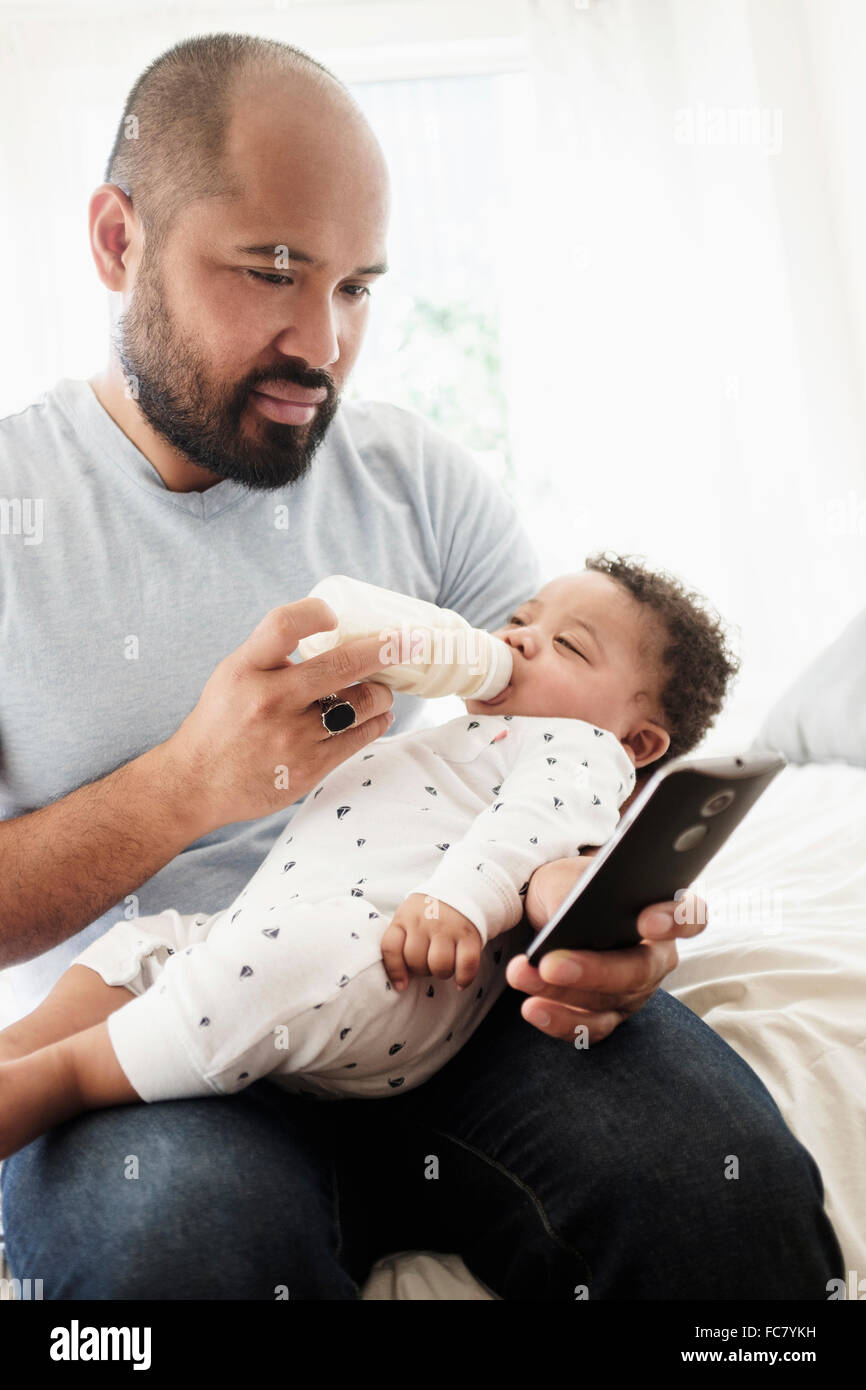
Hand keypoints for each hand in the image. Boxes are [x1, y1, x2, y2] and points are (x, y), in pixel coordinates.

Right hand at [157, 599, 397, 836]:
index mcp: (245, 669)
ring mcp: (291, 736)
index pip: (284, 625)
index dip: (315, 613)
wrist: (195, 784)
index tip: (335, 617)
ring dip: (381, 693)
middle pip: (341, 664)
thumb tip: (332, 634)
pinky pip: (359, 737)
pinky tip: (379, 716)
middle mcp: (269, 700)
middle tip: (408, 641)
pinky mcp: (308, 767)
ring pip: (361, 703)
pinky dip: (377, 722)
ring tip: (381, 690)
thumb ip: (274, 656)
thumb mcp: (234, 676)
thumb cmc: (220, 722)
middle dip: (385, 648)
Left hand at [381, 893, 482, 990]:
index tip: (401, 985)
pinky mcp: (469, 936)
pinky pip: (467, 964)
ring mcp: (448, 928)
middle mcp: (425, 922)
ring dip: (441, 973)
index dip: (394, 970)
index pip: (391, 947)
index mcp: (405, 918)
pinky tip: (460, 981)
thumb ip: (399, 944)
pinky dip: (463, 978)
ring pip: (440, 965)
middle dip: (421, 970)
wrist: (460, 892)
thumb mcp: (407, 919)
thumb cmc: (428, 914)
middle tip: (428, 963)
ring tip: (443, 967)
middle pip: (416, 961)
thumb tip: (400, 982)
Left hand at [506, 855, 707, 1043]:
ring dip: (561, 993)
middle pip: (639, 971)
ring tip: (521, 976)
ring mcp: (635, 991)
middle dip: (593, 970)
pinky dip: (560, 1021)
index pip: (689, 917)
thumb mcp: (568, 876)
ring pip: (608, 1001)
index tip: (646, 921)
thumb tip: (566, 917)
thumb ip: (575, 891)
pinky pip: (591, 1028)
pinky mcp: (609, 1016)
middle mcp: (656, 956)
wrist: (553, 909)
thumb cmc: (569, 886)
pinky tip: (532, 1008)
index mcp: (660, 910)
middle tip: (550, 965)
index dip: (675, 921)